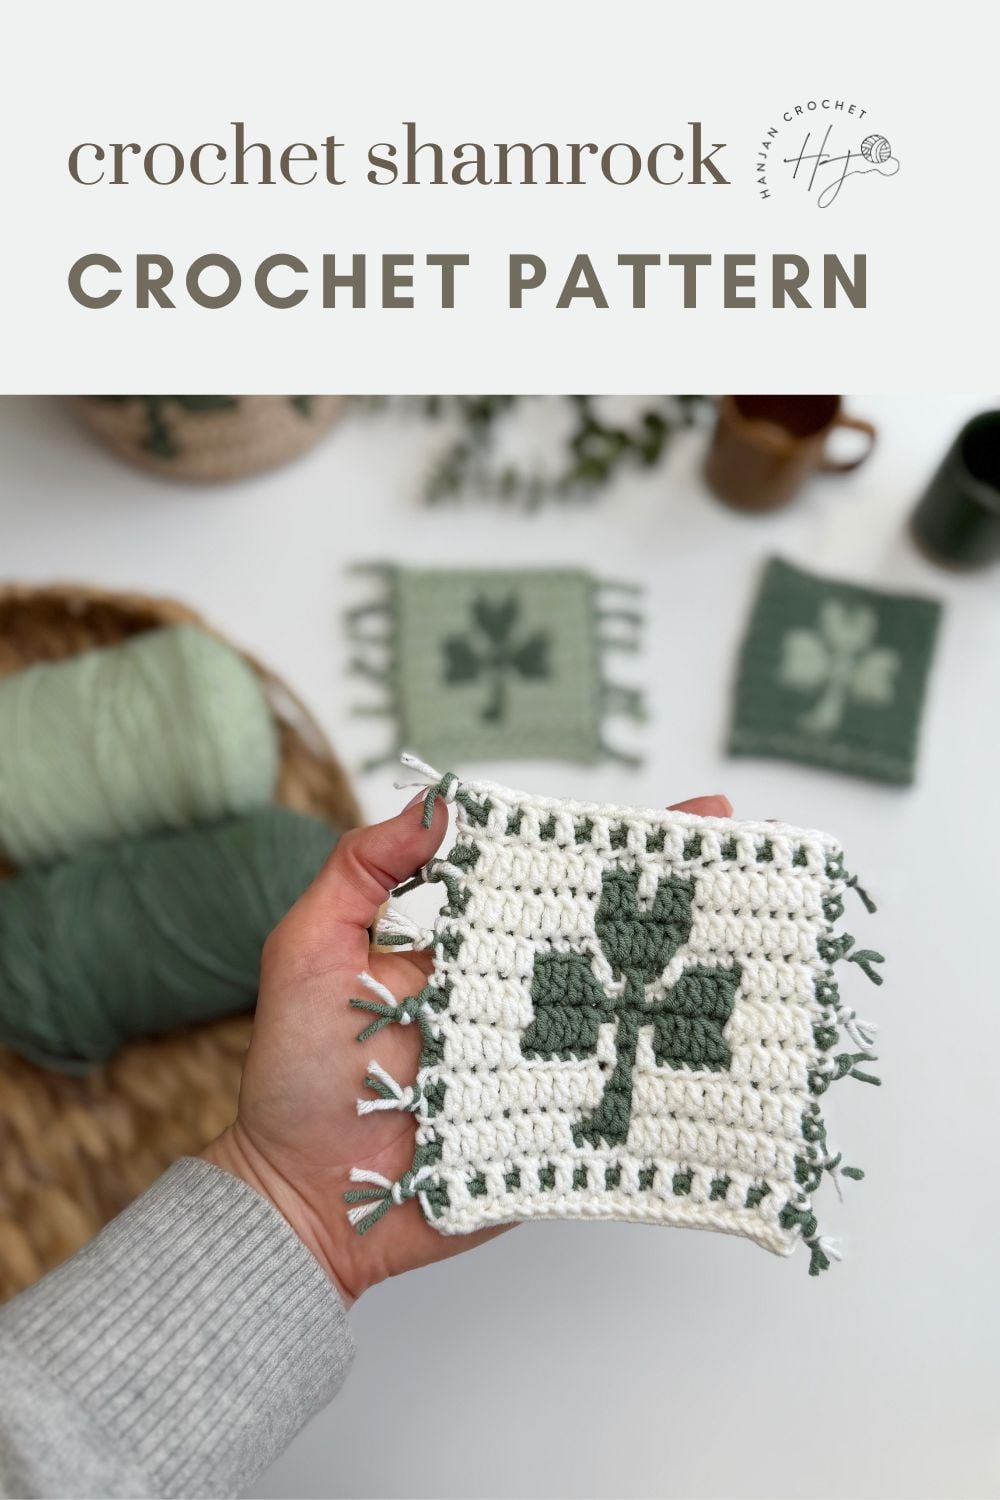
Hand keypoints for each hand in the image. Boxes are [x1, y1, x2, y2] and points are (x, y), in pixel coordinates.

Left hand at [202, 790, 731, 1305]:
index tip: (696, 815)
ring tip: (779, 941)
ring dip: (706, 980)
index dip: (621, 845)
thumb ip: (362, 869)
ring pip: (636, 1011)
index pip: (553, 878)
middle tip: (765, 863)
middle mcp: (520, 994)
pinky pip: (627, 1099)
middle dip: (691, 900)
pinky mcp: (560, 1128)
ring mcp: (547, 1061)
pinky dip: (686, 1078)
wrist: (302, 1201)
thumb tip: (441, 803)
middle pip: (614, 937)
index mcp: (471, 942)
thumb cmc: (299, 1072)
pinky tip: (746, 1050)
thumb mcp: (311, 948)